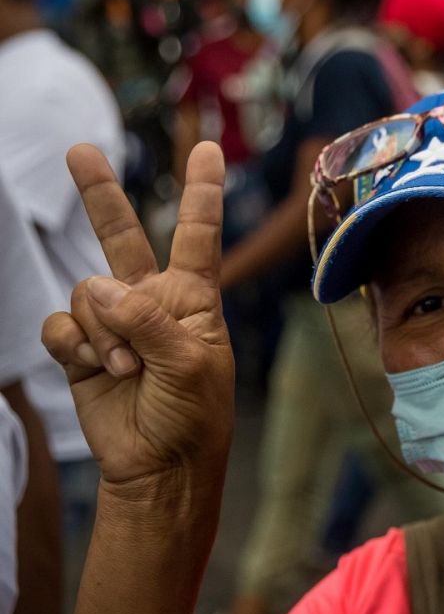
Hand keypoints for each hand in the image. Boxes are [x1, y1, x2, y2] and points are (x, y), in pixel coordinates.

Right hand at [40, 143, 232, 491]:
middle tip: (80, 151)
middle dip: (100, 194)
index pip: (199, 234)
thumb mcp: (189, 365)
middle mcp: (152, 300)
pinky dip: (78, 346)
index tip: (210, 148)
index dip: (201, 191)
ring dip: (103, 332)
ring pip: (86, 295)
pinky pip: (63, 327)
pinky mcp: (83, 349)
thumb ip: (148, 321)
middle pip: (121, 237)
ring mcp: (114, 323)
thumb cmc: (193, 416)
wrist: (160, 465)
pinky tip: (100, 369)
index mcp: (194, 297)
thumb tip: (100, 288)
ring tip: (128, 368)